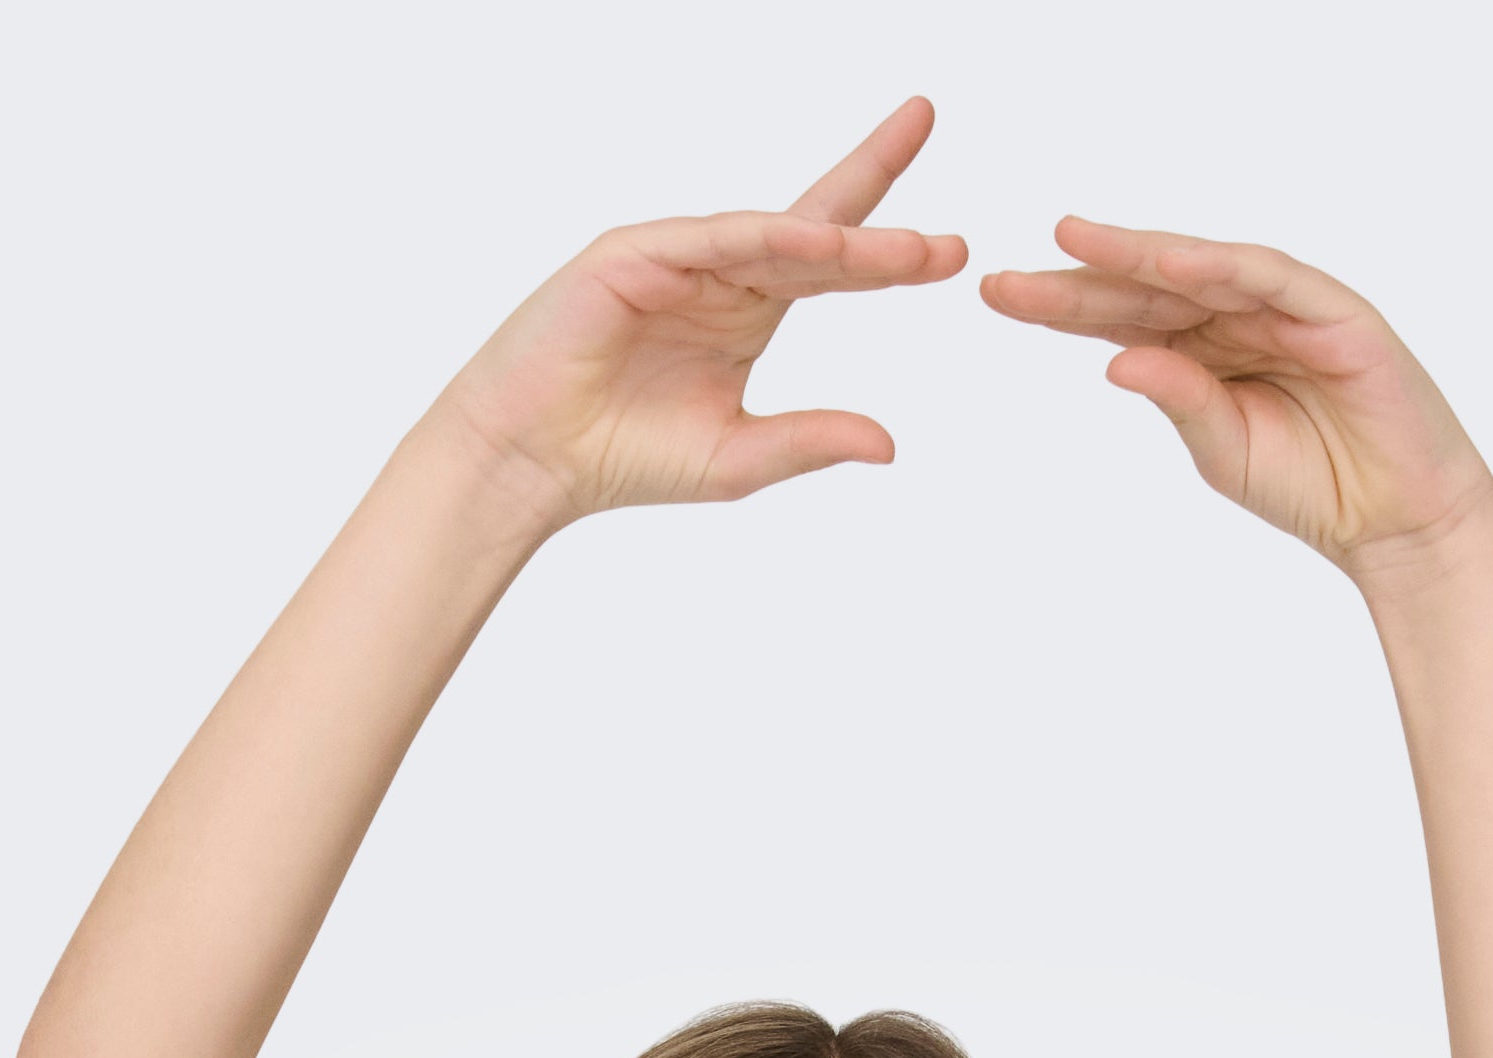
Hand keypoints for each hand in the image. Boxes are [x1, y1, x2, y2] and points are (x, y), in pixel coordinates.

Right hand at [435, 100, 966, 526]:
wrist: (536, 461)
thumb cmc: (625, 457)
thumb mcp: (740, 457)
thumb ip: (811, 440)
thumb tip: (891, 444)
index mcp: (749, 311)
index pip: (832, 263)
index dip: (890, 249)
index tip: (956, 249)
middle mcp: (723, 272)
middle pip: (815, 222)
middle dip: (878, 190)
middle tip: (937, 163)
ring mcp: (680, 255)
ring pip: (776, 231)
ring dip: (842, 235)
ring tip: (908, 249)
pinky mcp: (636, 252)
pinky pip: (715, 238)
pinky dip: (769, 238)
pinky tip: (822, 245)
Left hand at [979, 222, 1492, 567]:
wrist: (1397, 522)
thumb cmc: (1315, 486)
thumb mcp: (1222, 451)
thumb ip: (1177, 400)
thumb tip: (1114, 361)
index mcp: (1207, 352)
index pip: (1125, 318)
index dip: (1063, 307)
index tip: (999, 297)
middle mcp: (1240, 316)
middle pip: (1148, 287)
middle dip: (1079, 278)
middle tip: (1004, 274)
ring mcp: (1286, 307)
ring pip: (1201, 269)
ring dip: (1137, 253)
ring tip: (1073, 242)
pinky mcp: (1333, 310)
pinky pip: (1269, 276)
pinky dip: (1220, 264)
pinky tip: (1167, 259)